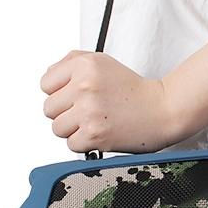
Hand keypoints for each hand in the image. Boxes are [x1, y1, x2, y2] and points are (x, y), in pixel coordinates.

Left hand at [40, 50, 179, 153]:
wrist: (163, 109)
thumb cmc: (135, 90)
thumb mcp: (103, 62)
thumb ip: (72, 62)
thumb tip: (50, 75)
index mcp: (84, 65)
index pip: (45, 83)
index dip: (59, 92)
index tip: (74, 96)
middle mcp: (84, 86)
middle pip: (49, 109)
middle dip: (66, 112)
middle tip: (88, 110)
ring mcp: (88, 111)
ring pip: (57, 128)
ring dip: (74, 129)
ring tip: (95, 121)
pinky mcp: (94, 135)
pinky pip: (71, 145)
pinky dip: (85, 143)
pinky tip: (101, 132)